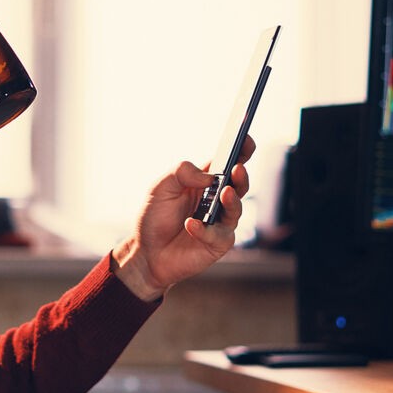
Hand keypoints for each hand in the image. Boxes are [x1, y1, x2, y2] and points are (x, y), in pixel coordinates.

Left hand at [113, 136, 254, 300]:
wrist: (146, 252)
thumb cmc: (155, 217)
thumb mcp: (160, 188)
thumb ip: (181, 173)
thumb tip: (207, 175)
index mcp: (206, 182)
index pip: (228, 163)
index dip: (241, 151)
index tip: (246, 139)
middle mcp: (217, 201)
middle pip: (238, 185)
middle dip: (241, 176)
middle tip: (237, 169)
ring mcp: (220, 223)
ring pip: (235, 210)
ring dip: (232, 201)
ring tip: (224, 192)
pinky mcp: (217, 244)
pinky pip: (217, 235)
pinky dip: (204, 229)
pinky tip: (191, 224)